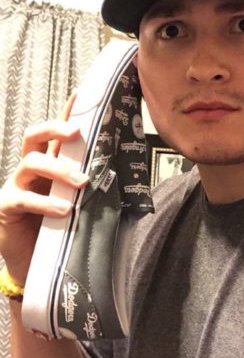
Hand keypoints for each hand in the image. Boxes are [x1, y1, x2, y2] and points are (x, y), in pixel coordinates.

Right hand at [0, 94, 87, 284]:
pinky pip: (24, 198)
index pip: (54, 133)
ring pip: (31, 162)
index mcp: (48, 163)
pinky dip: (46, 203)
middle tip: (77, 133)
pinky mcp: (7, 206)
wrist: (34, 261)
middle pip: (34, 136)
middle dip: (55, 128)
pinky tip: (65, 210)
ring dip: (59, 169)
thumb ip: (86, 182)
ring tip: (82, 183)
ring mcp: (16, 185)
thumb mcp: (75, 199)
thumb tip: (118, 168)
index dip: (65, 113)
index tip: (81, 96)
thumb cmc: (57, 226)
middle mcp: (30, 169)